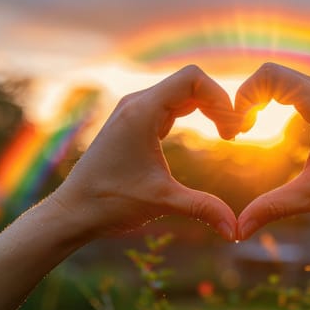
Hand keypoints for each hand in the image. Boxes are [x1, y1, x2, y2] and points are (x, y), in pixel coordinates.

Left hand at [50, 65, 239, 240]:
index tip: (234, 128)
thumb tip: (236, 230)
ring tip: (227, 134)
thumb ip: (203, 208)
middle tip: (236, 133)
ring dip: (207, 107)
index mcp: (142, 112)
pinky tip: (208, 133)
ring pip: (181, 92)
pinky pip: (171, 105)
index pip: (192, 79)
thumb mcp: (162, 202)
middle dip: (218, 103)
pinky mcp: (135, 122)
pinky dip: (194, 113)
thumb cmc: (109, 203)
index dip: (220, 97)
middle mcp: (137, 103)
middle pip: (190, 83)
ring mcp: (134, 111)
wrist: (72, 211)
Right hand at [235, 63, 309, 239]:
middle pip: (274, 73)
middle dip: (249, 97)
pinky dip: (278, 99)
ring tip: (249, 127)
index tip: (238, 129)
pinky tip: (270, 123)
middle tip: (240, 130)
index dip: (244, 96)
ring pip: (287, 79)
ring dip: (263, 97)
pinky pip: (300, 87)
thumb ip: (272, 208)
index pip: (270, 75)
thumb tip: (237, 231)